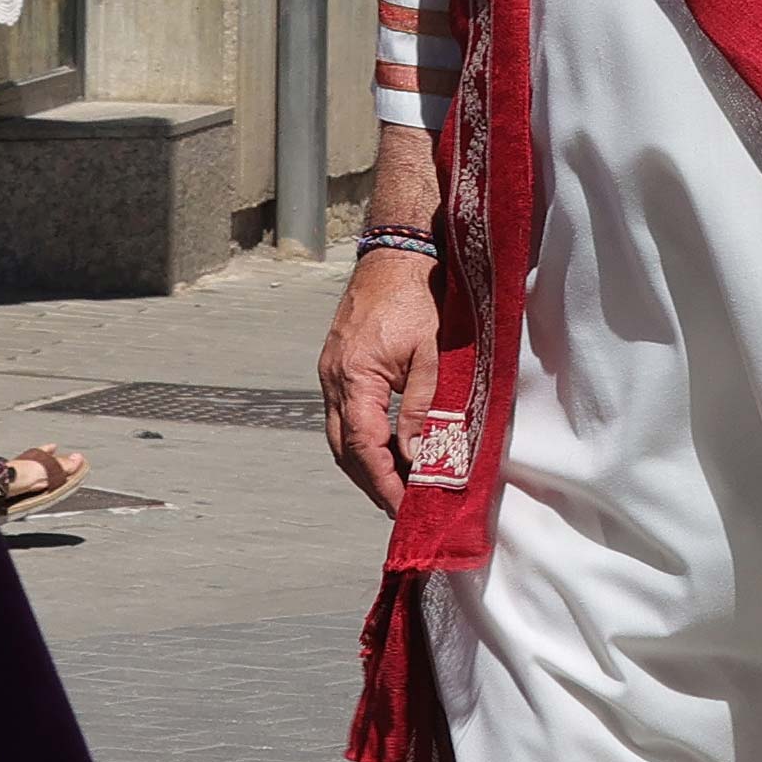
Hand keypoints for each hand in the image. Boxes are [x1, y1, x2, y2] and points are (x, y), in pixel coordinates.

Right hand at [316, 251, 442, 517]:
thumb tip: (417, 455)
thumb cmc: (420, 297)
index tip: (403, 507)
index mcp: (353, 378)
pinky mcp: (338, 366)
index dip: (383, 482)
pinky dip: (362, 439)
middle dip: (371, 481)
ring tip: (395, 487)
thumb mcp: (430, 355)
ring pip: (340, 434)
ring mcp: (331, 373)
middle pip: (344, 448)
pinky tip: (385, 450)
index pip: (363, 447)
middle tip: (400, 508)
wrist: (398, 254)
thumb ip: (421, 407)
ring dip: (364, 463)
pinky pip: (345, 414)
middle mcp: (333, 379)